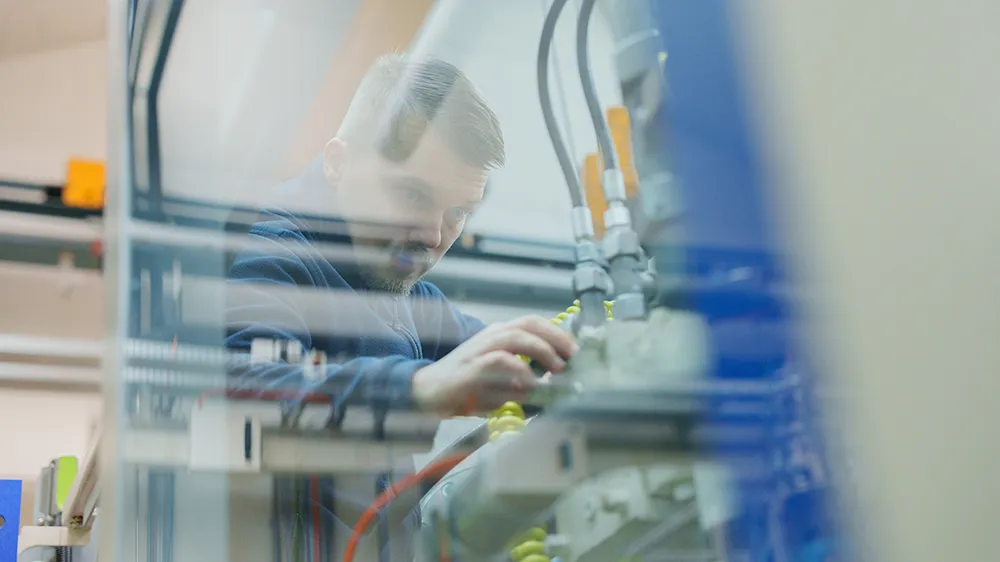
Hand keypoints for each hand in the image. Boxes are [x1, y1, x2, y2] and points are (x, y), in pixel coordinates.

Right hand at [411, 315, 577, 415]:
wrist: (429, 391)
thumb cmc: (467, 384)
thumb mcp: (499, 376)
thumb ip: (524, 375)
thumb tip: (553, 383)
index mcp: (498, 334)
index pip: (532, 322)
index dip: (557, 333)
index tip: (575, 350)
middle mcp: (490, 337)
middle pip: (528, 324)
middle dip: (556, 339)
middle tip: (572, 359)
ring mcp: (480, 350)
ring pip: (516, 338)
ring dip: (542, 352)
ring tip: (557, 369)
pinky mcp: (472, 368)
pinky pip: (500, 362)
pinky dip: (519, 371)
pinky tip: (531, 383)